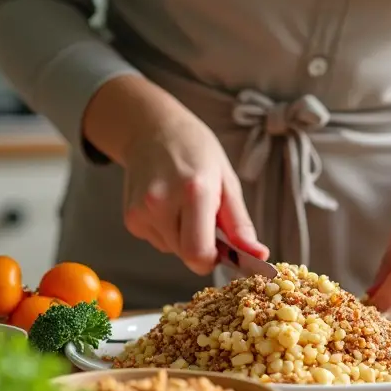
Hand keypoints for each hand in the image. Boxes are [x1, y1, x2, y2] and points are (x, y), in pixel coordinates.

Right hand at [84, 75, 268, 274]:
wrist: (153, 130)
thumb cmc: (197, 152)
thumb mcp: (227, 182)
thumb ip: (240, 224)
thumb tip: (259, 256)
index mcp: (193, 192)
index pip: (198, 254)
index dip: (213, 259)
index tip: (222, 249)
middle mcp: (161, 203)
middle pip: (186, 255)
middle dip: (202, 247)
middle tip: (206, 219)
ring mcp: (141, 212)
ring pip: (172, 250)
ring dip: (184, 238)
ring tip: (184, 206)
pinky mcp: (130, 219)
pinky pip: (158, 241)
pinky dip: (169, 232)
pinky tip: (168, 206)